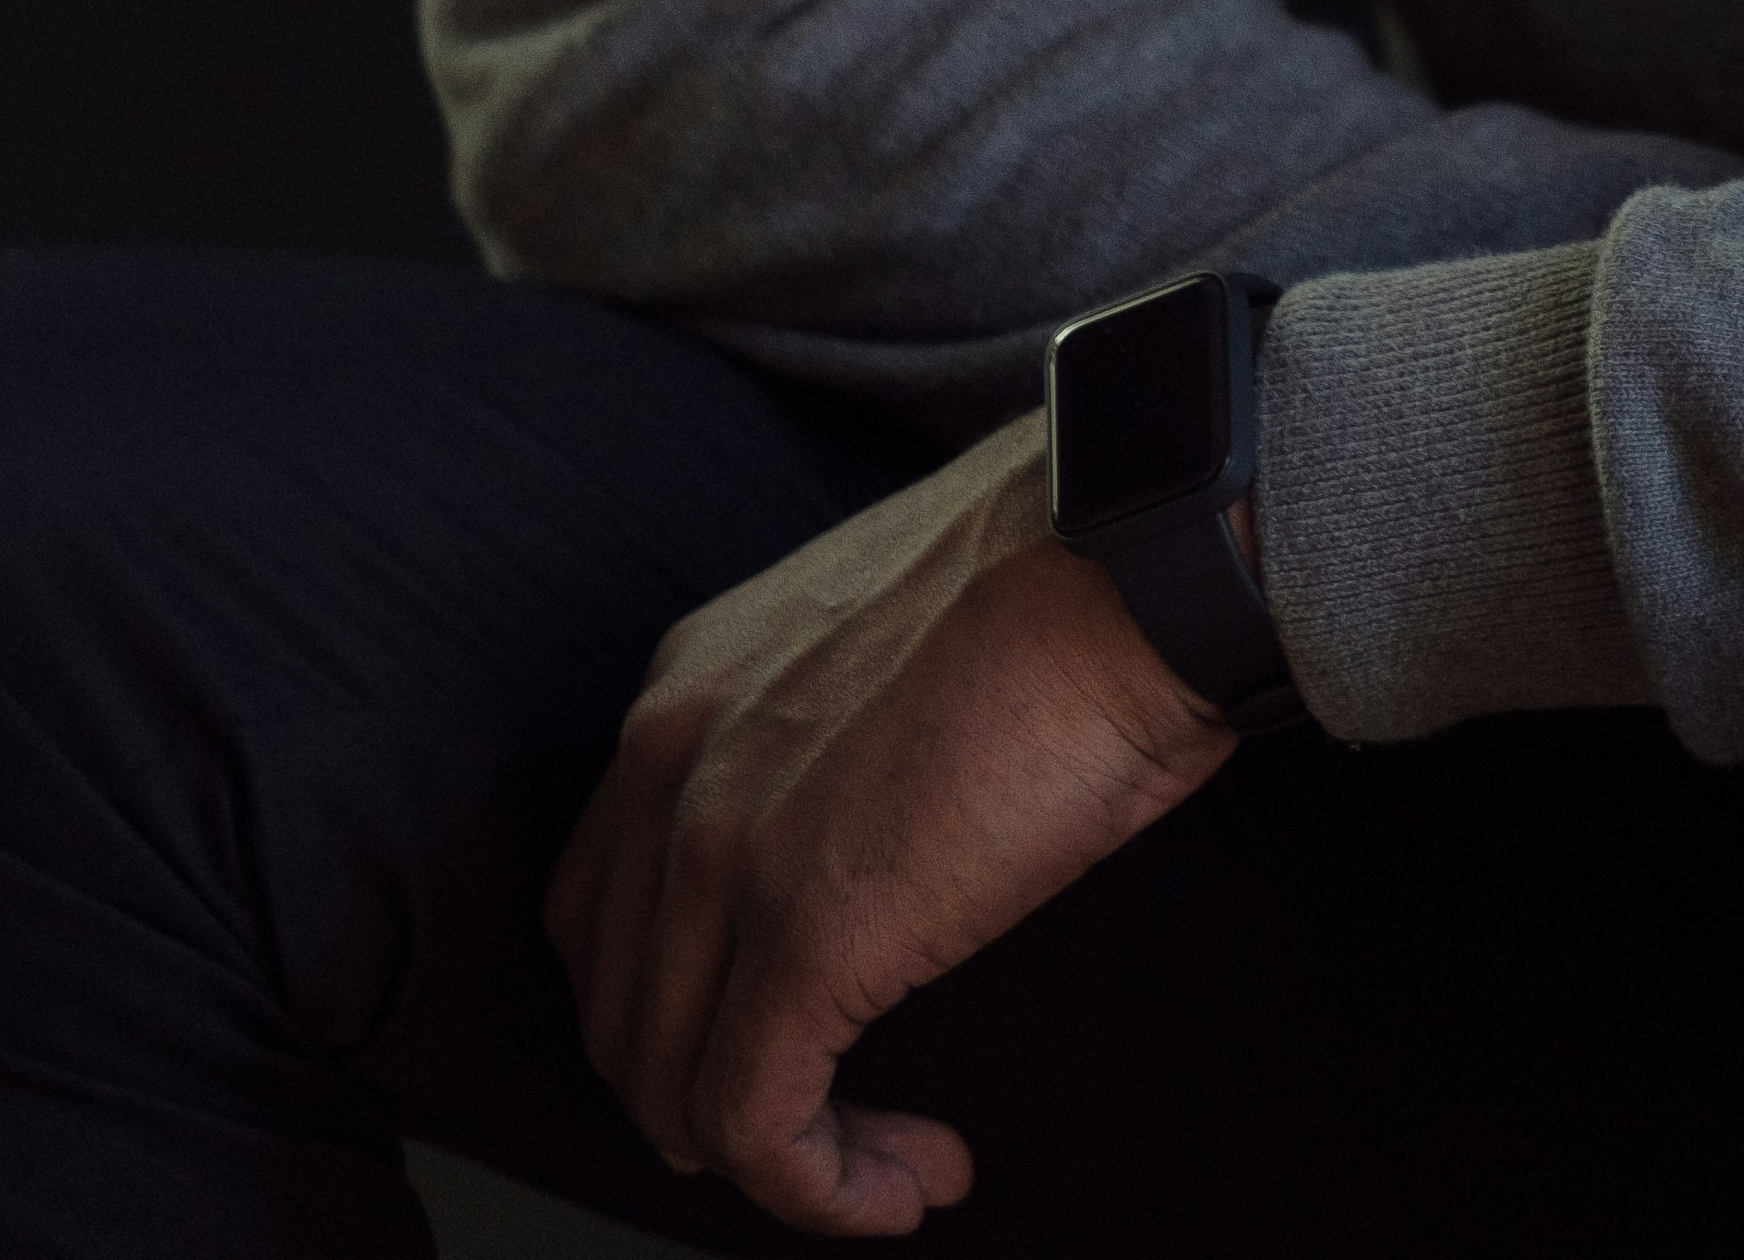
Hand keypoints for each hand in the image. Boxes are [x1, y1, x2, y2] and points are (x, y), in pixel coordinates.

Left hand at [547, 409, 1244, 1233]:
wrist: (1135, 553)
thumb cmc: (1067, 579)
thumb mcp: (882, 640)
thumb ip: (826, 733)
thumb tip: (867, 841)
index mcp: (689, 690)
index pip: (608, 906)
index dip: (678, 1008)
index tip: (784, 1041)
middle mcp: (670, 764)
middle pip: (623, 1013)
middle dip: (716, 1098)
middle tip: (834, 1125)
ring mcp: (724, 854)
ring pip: (676, 1088)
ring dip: (787, 1159)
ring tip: (895, 1167)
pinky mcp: (807, 938)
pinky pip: (759, 1128)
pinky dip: (826, 1189)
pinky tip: (908, 1185)